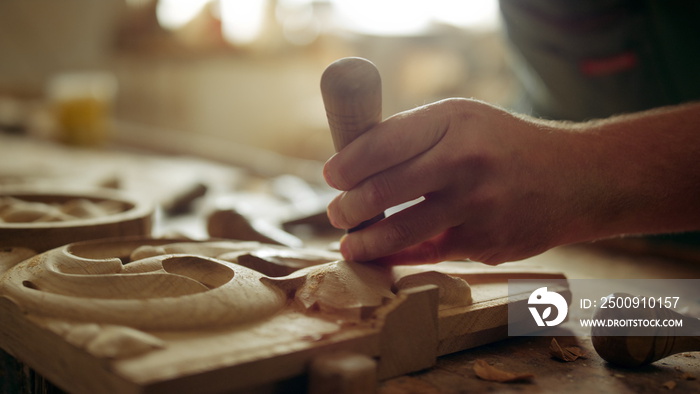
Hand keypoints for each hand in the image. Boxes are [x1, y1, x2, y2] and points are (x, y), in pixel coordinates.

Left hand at [323, 98, 584, 264]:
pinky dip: (400, 256)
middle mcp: (464, 161)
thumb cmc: (507, 146)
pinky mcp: (487, 243)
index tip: (331, 177)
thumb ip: (414, 136)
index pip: (379, 145)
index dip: (345, 166)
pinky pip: (429, 253)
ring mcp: (477, 206)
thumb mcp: (464, 120)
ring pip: (400, 231)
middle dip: (346, 208)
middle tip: (336, 213)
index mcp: (452, 122)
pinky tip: (382, 257)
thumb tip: (353, 162)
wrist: (578, 178)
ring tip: (348, 244)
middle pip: (381, 191)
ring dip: (364, 242)